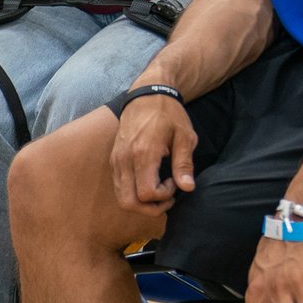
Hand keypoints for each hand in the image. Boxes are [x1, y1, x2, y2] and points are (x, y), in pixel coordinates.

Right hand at [110, 96, 196, 213]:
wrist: (146, 94)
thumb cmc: (168, 114)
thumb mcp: (184, 136)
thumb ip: (184, 164)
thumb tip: (188, 188)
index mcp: (143, 154)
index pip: (146, 194)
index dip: (164, 196)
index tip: (175, 182)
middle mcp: (124, 160)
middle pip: (129, 203)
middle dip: (150, 208)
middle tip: (167, 197)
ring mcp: (116, 160)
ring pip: (121, 198)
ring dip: (141, 203)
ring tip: (160, 190)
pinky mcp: (114, 160)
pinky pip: (119, 187)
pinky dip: (134, 193)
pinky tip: (150, 180)